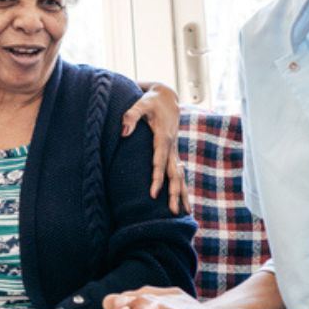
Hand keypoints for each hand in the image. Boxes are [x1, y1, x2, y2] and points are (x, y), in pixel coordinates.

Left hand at [126, 82, 187, 213]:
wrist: (167, 95)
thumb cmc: (151, 100)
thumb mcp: (141, 103)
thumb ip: (131, 115)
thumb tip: (123, 132)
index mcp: (164, 136)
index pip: (159, 161)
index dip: (156, 178)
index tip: (153, 194)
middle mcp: (172, 146)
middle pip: (174, 173)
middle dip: (175, 193)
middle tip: (173, 212)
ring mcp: (174, 149)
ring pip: (180, 175)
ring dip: (182, 193)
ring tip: (185, 213)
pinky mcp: (173, 151)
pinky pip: (179, 172)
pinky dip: (182, 186)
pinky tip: (184, 200)